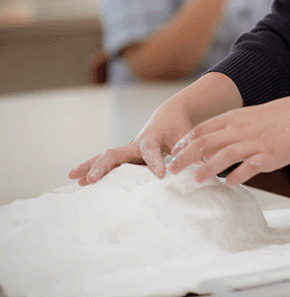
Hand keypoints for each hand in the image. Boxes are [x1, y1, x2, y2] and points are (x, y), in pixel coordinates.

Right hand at [68, 102, 192, 184]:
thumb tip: (206, 169)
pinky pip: (105, 162)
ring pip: (106, 157)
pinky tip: (76, 180)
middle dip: (105, 166)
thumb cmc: (180, 129)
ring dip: (91, 167)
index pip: (152, 151)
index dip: (155, 162)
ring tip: (75, 177)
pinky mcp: (124, 156)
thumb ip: (194, 153)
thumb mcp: (189, 139)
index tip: (161, 175)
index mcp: (154, 138)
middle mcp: (136, 143)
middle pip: (117, 152)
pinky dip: (91, 169)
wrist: (170, 117)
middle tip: (94, 179)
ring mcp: (127, 150)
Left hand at [167, 89, 289, 185]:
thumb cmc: (279, 116)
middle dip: (185, 157)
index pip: (202, 129)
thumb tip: (213, 143)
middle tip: (172, 170)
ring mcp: (254, 143)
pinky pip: (248, 167)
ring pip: (223, 155)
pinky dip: (237, 176)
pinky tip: (230, 184)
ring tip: (195, 180)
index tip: (174, 153)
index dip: (185, 143)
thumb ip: (232, 128)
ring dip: (206, 169)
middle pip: (205, 143)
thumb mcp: (251, 115)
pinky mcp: (268, 156)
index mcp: (235, 118)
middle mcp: (241, 130)